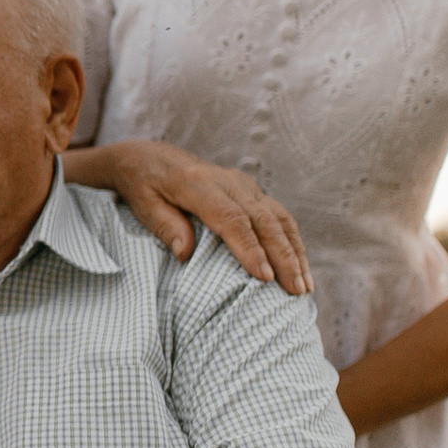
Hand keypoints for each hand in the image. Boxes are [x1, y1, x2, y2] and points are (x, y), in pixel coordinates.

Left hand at [77, 141, 309, 294]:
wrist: (149, 157)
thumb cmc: (143, 186)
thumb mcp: (143, 205)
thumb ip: (165, 226)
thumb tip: (184, 253)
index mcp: (196, 183)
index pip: (230, 218)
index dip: (250, 248)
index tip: (264, 277)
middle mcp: (226, 180)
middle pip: (262, 219)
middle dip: (283, 256)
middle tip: (296, 290)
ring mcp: (243, 184)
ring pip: (277, 217)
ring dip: (294, 252)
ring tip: (304, 286)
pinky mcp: (250, 190)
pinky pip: (278, 215)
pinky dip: (291, 241)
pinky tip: (300, 266)